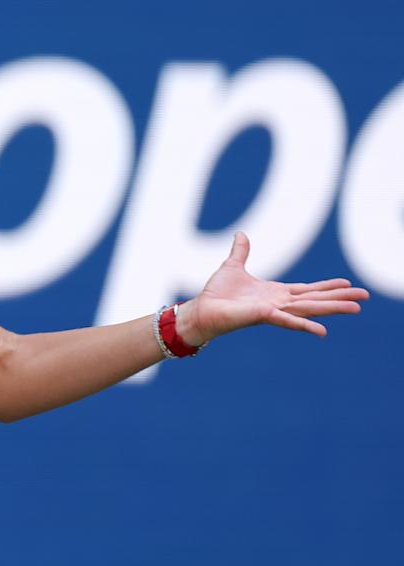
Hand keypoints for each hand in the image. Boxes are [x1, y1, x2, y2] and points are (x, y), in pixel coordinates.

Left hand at [181, 231, 368, 343]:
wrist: (201, 310)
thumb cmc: (216, 294)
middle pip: (316, 299)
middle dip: (340, 298)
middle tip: (364, 297)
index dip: (328, 287)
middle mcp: (279, 303)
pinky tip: (323, 331)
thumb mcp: (232, 267)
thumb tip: (242, 234)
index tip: (348, 284)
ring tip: (356, 308)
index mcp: (275, 293)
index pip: (308, 289)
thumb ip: (241, 252)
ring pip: (309, 309)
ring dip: (333, 308)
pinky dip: (305, 325)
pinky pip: (288, 321)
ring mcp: (274, 311)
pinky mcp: (263, 316)